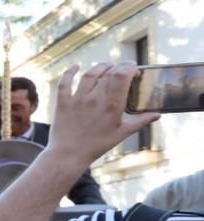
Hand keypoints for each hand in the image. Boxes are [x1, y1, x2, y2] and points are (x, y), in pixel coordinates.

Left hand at [43, 62, 158, 166]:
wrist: (69, 155)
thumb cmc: (97, 145)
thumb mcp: (122, 134)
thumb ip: (140, 121)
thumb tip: (157, 114)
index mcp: (112, 105)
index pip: (122, 76)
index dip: (129, 68)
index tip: (134, 68)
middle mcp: (95, 99)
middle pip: (108, 74)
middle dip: (119, 67)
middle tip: (124, 68)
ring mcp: (77, 99)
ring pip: (89, 75)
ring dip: (100, 67)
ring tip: (107, 66)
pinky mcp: (62, 102)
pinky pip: (65, 82)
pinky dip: (70, 72)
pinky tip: (76, 66)